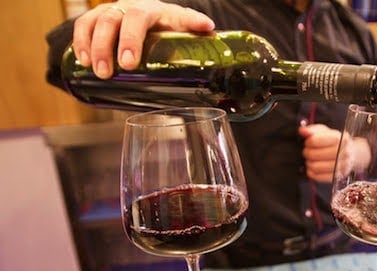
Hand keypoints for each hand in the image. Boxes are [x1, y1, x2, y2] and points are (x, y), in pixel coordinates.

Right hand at [72, 0, 214, 78]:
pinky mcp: (96, 19)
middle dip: (111, 46)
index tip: (129, 63)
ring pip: (95, 23)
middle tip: (117, 70)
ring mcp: (111, 11)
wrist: (150, 15)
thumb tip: (209, 28)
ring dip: (94, 47)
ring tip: (98, 71)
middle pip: (115, 21)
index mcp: (151, 9)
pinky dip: (80, 43)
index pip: (140, 17)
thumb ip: (192, 25)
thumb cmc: (167, 24)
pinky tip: (82, 62)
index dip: (132, 38)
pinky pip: (83, 26)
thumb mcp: (180, 24)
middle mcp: (128, 6)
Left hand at [298, 124, 341, 182]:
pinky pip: (318, 177)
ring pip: (315, 167)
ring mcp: (342, 166)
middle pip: (313, 154)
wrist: (352, 153)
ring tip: (310, 160)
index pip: (314, 141)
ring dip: (309, 163)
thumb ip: (313, 130)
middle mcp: (344, 153)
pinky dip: (312, 173)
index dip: (308, 142)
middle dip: (307, 153)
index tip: (308, 142)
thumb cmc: (336, 142)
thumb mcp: (326, 132)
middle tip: (307, 151)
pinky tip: (312, 168)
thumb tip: (302, 131)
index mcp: (341, 138)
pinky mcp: (338, 177)